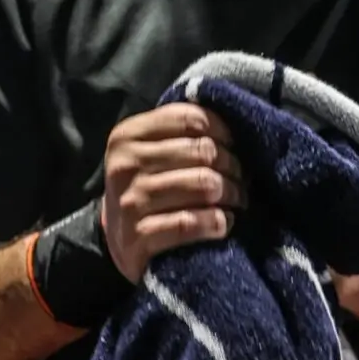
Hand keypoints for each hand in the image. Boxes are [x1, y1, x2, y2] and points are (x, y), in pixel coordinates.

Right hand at [100, 103, 243, 281]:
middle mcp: (125, 165)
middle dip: (233, 166)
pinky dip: (216, 222)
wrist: (118, 240)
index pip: (190, 118)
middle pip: (203, 151)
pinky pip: (191, 223)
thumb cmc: (147, 187)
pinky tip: (222, 223)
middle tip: (241, 179)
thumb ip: (181, 132)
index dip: (222, 131)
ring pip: (204, 185)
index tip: (232, 146)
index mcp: (127, 136)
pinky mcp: (137, 238)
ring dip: (232, 194)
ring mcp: (130, 202)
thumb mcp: (151, 151)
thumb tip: (234, 121)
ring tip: (237, 200)